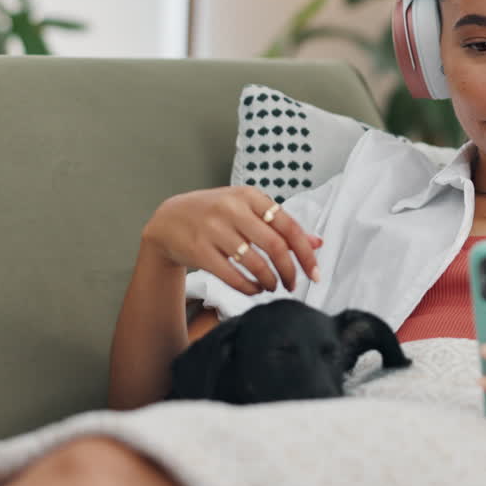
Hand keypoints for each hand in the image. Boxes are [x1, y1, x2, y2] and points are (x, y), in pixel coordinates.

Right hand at [142, 186, 321, 294]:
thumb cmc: (215, 214)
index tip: (315, 273)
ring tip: (272, 286)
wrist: (169, 219)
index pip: (289, 226)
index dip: (305, 253)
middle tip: (293, 285)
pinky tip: (255, 289)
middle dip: (290, 271)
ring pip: (256, 263)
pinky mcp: (200, 250)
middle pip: (275, 246)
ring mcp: (214, 229)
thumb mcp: (247, 210)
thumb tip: (316, 243)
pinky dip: (249, 287)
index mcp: (249, 196)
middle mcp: (232, 209)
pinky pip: (233, 276)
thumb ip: (280, 225)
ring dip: (270, 281)